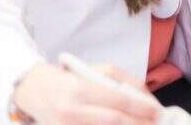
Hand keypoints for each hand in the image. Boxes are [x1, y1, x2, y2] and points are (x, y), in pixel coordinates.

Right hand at [12, 62, 160, 124]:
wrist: (32, 92)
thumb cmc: (67, 79)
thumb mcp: (93, 70)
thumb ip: (121, 80)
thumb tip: (145, 97)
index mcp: (79, 90)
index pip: (118, 101)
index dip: (142, 108)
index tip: (158, 112)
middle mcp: (71, 112)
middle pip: (114, 122)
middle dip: (139, 124)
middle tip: (155, 124)